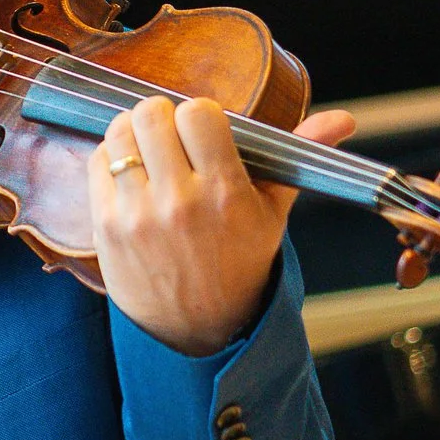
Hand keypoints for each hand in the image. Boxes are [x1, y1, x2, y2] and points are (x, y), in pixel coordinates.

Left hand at [91, 97, 356, 356]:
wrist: (199, 327)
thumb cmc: (239, 262)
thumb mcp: (273, 212)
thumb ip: (298, 157)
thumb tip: (342, 118)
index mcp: (225, 193)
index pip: (199, 113)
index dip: (200, 113)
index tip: (203, 129)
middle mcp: (180, 202)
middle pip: (152, 115)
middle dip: (163, 116)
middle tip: (171, 134)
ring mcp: (138, 215)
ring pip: (119, 133)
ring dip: (132, 132)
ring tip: (149, 149)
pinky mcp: (107, 226)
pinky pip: (97, 163)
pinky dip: (111, 158)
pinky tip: (131, 174)